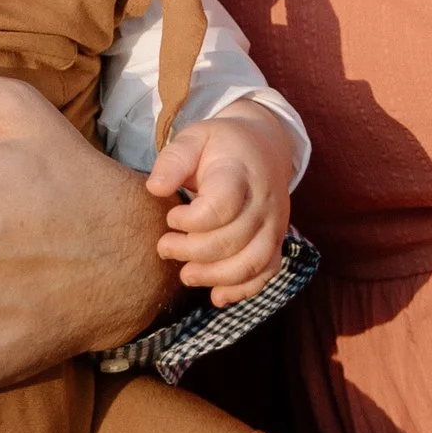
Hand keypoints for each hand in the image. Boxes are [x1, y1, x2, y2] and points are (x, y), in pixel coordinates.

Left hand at [147, 107, 295, 304]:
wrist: (263, 146)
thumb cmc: (221, 145)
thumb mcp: (194, 137)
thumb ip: (173, 159)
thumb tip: (154, 188)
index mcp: (240, 173)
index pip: (221, 207)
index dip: (191, 221)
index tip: (171, 216)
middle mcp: (263, 201)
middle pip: (232, 240)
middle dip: (192, 251)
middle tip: (165, 247)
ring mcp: (274, 224)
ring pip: (251, 263)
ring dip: (215, 276)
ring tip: (186, 274)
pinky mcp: (277, 241)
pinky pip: (266, 273)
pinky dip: (242, 290)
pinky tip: (216, 295)